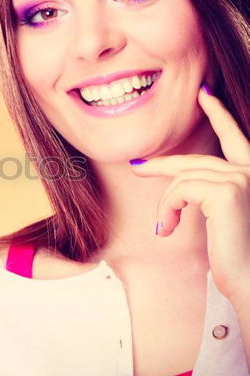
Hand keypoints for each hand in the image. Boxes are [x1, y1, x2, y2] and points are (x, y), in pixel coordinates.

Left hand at [130, 84, 249, 301]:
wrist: (247, 282)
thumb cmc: (233, 256)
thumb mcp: (218, 217)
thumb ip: (205, 193)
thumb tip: (175, 181)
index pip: (235, 137)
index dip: (219, 114)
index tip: (204, 93)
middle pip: (193, 161)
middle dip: (161, 165)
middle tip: (136, 167)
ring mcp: (242, 178)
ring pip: (182, 177)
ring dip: (166, 204)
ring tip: (164, 227)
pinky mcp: (227, 190)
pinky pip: (178, 189)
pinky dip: (167, 208)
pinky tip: (167, 229)